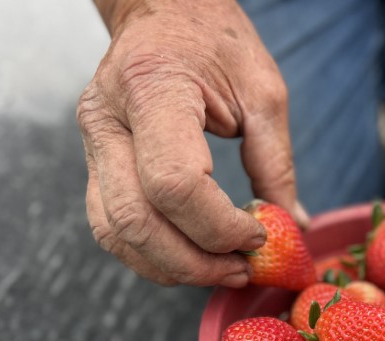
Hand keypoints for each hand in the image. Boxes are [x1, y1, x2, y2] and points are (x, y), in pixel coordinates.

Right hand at [78, 0, 307, 286]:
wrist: (165, 14)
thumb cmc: (215, 41)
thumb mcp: (263, 92)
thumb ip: (276, 164)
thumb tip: (293, 226)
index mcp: (151, 89)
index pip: (174, 183)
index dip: (219, 226)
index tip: (259, 235)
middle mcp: (105, 120)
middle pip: (137, 220)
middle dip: (195, 262)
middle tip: (242, 270)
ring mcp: (91, 145)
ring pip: (116, 233)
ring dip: (173, 267)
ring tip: (223, 270)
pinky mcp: (93, 164)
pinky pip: (112, 227)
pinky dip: (152, 255)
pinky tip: (193, 258)